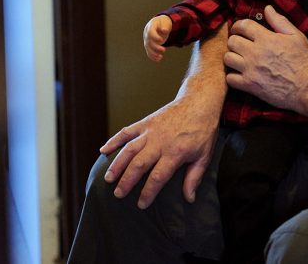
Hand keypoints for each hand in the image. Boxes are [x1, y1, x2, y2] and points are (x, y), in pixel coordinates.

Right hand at [100, 93, 219, 208]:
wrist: (199, 102)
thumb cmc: (203, 130)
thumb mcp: (204, 156)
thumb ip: (194, 177)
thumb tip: (189, 199)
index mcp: (175, 152)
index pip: (158, 177)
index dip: (148, 192)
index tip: (141, 204)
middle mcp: (160, 142)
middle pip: (139, 164)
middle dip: (127, 181)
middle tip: (118, 194)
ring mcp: (150, 131)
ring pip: (129, 149)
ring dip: (117, 164)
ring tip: (108, 178)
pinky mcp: (145, 122)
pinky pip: (126, 131)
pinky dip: (114, 140)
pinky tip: (103, 150)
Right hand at [143, 15, 172, 61]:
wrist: (157, 24)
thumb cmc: (162, 23)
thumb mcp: (165, 22)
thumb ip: (165, 27)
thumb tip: (165, 30)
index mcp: (150, 27)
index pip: (150, 33)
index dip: (155, 37)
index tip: (161, 40)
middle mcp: (147, 34)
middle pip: (149, 42)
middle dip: (156, 47)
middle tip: (164, 50)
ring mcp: (147, 40)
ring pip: (148, 48)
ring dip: (153, 54)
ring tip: (160, 57)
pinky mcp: (149, 46)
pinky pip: (149, 52)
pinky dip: (153, 56)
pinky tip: (158, 59)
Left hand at [224, 5, 307, 113]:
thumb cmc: (304, 62)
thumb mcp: (297, 37)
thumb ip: (280, 21)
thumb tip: (267, 8)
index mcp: (266, 39)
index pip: (243, 25)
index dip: (238, 25)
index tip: (239, 29)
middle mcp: (255, 53)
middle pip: (232, 41)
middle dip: (235, 40)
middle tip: (241, 45)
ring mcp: (251, 70)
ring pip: (228, 58)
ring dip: (232, 57)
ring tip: (239, 59)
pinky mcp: (249, 85)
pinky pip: (230, 78)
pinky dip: (233, 77)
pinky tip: (241, 75)